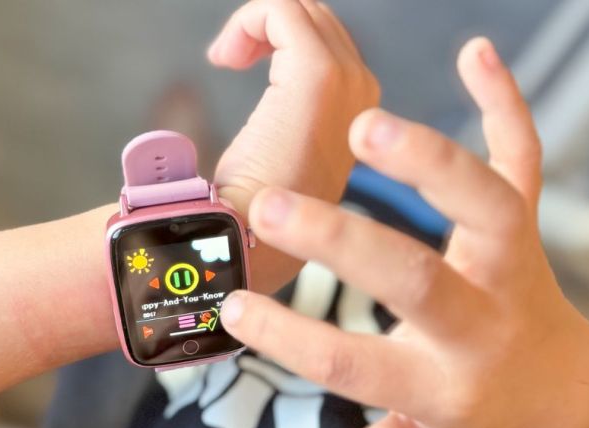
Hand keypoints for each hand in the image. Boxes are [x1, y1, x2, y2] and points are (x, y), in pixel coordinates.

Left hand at [208, 0, 379, 290]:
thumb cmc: (253, 205)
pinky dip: (249, 21)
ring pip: (300, 11)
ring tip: (226, 58)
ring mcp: (347, 83)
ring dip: (254, 24)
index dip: (278, 37)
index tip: (237, 62)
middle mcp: (364, 92)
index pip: (326, 38)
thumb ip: (284, 107)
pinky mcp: (317, 78)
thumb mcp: (278, 147)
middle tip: (229, 59)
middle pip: (315, 18)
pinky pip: (282, 11)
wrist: (247, 242)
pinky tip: (224, 58)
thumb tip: (247, 58)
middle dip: (266, 26)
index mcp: (360, 110)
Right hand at [219, 37, 588, 427]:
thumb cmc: (474, 400)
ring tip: (366, 123)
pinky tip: (476, 53)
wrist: (555, 371)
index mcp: (445, 377)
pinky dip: (507, 103)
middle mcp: (481, 317)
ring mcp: (511, 262)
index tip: (234, 306)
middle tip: (272, 207)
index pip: (359, 367)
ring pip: (487, 206)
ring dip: (431, 161)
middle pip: (419, 280)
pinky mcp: (526, 220)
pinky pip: (525, 157)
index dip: (292, 342)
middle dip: (344, 245)